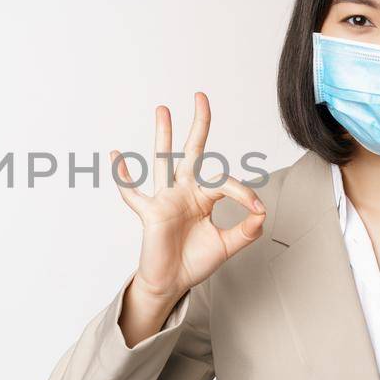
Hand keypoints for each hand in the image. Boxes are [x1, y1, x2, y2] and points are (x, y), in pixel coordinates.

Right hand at [112, 93, 264, 337]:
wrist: (172, 283)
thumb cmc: (194, 262)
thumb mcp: (228, 246)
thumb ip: (247, 230)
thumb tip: (262, 212)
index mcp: (203, 197)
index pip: (224, 182)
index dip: (244, 192)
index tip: (257, 209)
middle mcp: (184, 192)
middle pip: (192, 152)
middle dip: (198, 124)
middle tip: (201, 97)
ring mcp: (165, 200)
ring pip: (163, 161)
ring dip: (163, 134)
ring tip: (163, 109)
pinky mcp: (150, 214)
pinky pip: (134, 194)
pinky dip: (123, 177)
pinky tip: (116, 157)